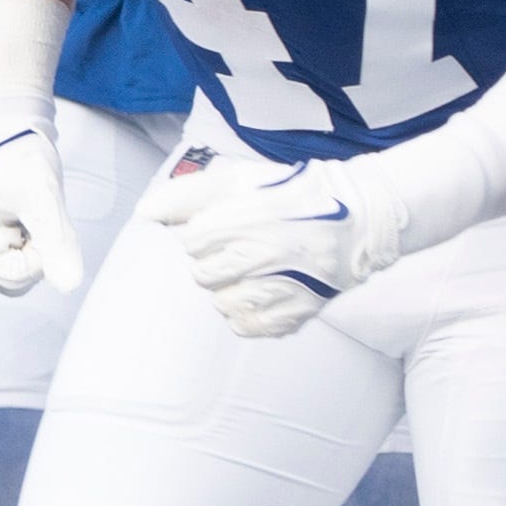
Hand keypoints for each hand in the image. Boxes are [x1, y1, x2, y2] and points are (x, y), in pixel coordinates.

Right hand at [0, 109, 74, 295]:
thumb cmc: (19, 153)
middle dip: (33, 252)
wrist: (4, 126)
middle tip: (34, 213)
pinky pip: (6, 261)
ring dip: (27, 246)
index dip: (41, 253)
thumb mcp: (43, 193)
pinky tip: (17, 214)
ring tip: (23, 210)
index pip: (14, 276)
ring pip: (10, 273)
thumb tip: (70, 285)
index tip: (42, 216)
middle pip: (10, 280)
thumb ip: (56, 240)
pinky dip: (21, 242)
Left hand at [154, 139, 393, 341]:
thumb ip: (190, 194)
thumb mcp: (242, 179)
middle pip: (202, 275)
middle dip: (214, 262)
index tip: (225, 228)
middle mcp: (259, 255)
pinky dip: (247, 313)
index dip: (203, 234)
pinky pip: (245, 326)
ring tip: (255, 270)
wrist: (360, 219)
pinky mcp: (293, 313)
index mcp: (243, 218)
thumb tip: (145, 213)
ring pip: (220, 303)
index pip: (190, 242)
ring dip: (229, 288)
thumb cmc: (294, 195)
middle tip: (241, 249)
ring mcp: (277, 287)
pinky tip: (264, 291)